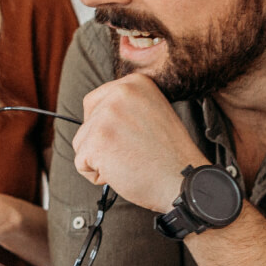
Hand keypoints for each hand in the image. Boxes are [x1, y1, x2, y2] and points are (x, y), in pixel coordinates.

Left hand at [72, 73, 209, 212]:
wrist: (184, 182)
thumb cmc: (169, 155)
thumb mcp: (152, 112)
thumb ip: (126, 106)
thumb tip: (97, 111)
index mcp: (134, 83)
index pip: (95, 102)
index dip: (106, 127)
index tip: (128, 137)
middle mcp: (119, 93)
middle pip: (86, 123)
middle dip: (101, 143)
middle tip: (132, 152)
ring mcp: (106, 117)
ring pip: (82, 143)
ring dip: (99, 159)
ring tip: (130, 161)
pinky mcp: (96, 142)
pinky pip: (81, 163)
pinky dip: (97, 175)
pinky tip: (123, 173)